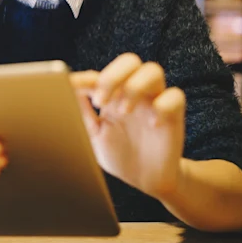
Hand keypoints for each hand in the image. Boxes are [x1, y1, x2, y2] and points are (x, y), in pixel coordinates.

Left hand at [71, 53, 185, 199]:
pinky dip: (163, 106)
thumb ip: (82, 114)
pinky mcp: (174, 115)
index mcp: (113, 95)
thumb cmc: (119, 155)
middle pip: (129, 61)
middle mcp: (134, 93)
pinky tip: (152, 124)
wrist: (146, 181)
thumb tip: (65, 91)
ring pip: (153, 70)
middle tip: (101, 101)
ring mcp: (155, 101)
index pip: (100, 75)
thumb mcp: (94, 136)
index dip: (86, 78)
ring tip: (124, 111)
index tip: (72, 86)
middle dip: (113, 76)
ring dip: (135, 87)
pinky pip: (175, 96)